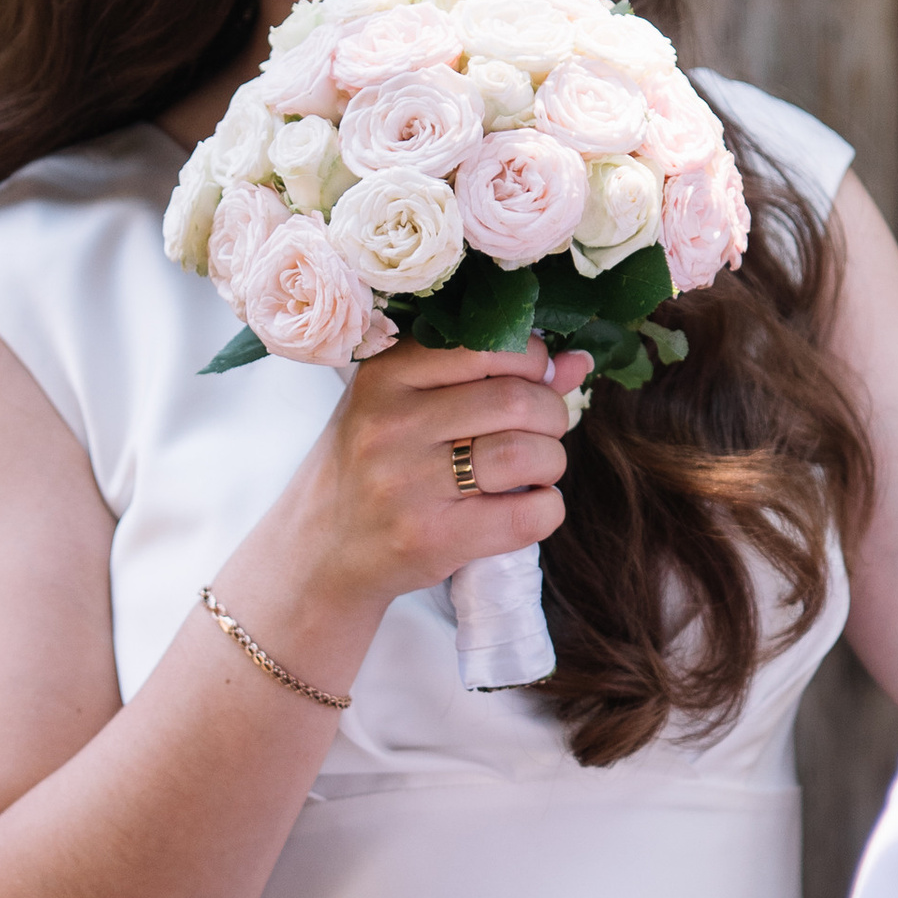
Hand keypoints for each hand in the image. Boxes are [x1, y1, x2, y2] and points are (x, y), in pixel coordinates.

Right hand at [287, 335, 593, 612]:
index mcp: (385, 376)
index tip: (531, 381)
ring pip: (526, 454)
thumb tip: (576, 362)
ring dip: (551, 462)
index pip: (488, 345)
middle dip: (551, 415)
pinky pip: (527, 515)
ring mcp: (409, 485)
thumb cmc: (374, 467)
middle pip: (517, 400)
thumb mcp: (408, 406)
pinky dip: (548, 509)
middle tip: (540, 432)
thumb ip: (489, 378)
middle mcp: (392, 425)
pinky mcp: (431, 538)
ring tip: (534, 470)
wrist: (320, 551)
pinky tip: (527, 507)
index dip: (531, 361)